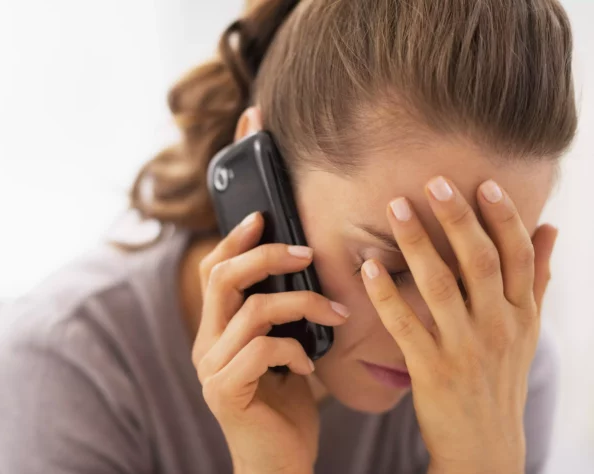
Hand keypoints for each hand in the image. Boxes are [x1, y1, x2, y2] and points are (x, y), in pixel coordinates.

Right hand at [191, 211, 348, 473]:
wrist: (280, 465)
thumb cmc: (286, 406)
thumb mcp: (283, 349)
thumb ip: (279, 316)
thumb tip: (302, 268)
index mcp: (215, 331)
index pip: (213, 272)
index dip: (234, 240)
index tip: (262, 216)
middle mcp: (205, 345)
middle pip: (223, 278)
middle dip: (267, 256)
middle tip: (306, 253)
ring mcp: (211, 369)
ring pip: (253, 310)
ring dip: (302, 305)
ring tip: (336, 314)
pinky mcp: (225, 391)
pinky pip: (263, 349)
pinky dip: (295, 350)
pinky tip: (308, 367)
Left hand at [360, 176, 557, 473]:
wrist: (485, 445)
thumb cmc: (501, 378)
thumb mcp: (527, 329)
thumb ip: (537, 278)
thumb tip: (551, 229)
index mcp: (521, 314)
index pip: (518, 257)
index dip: (503, 218)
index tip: (484, 183)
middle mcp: (497, 327)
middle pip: (480, 262)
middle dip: (457, 219)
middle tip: (433, 183)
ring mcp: (465, 348)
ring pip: (440, 286)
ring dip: (417, 244)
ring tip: (396, 209)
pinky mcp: (431, 369)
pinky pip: (405, 324)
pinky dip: (386, 293)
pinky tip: (368, 266)